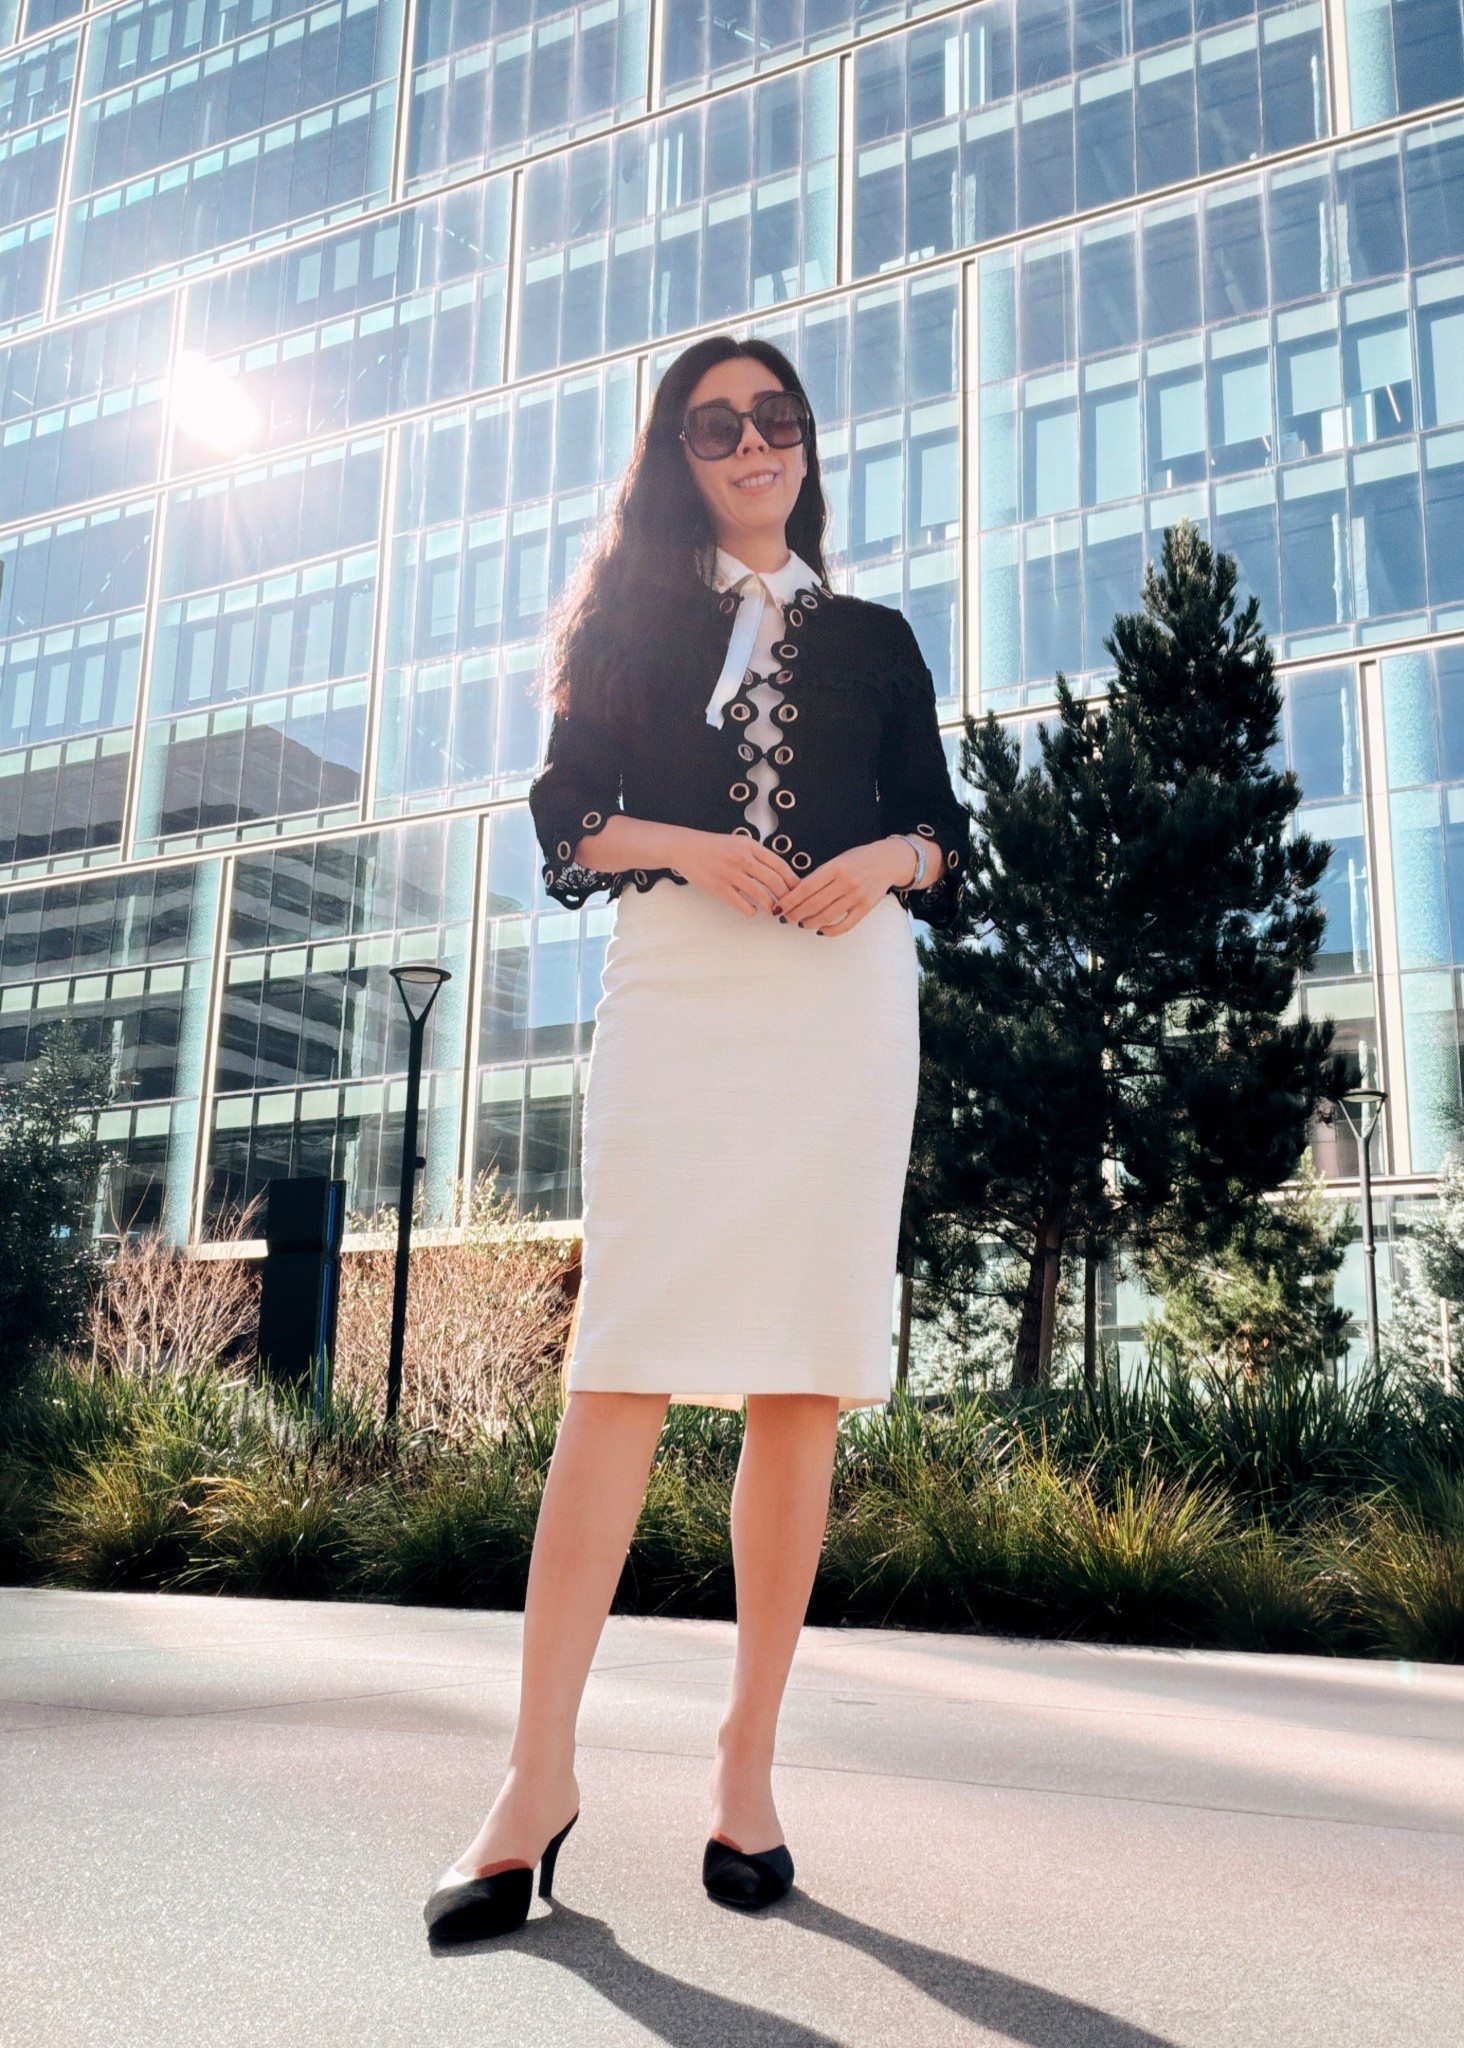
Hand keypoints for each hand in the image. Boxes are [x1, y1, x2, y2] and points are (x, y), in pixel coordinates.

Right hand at [665, 827, 796, 917]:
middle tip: (791, 906)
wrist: (685, 847)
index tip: (800, 891)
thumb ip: (757, 856)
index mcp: (750, 845)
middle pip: (774, 881)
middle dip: (786, 896)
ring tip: (775, 911)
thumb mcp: (739, 843)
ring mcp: (730, 873)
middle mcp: (742, 858)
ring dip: (771, 906)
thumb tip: (778, 874)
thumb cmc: (713, 847)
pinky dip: (750, 910)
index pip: (780, 865)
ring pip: (760, 894)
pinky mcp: (718, 886)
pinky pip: (740, 903)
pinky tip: (753, 912)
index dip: (793, 880)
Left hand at [778, 838, 915, 935]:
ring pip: (827, 916)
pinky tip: (820, 930)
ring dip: (810, 923)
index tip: (778, 907)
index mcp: (835, 867)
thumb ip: (820, 876)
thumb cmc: (858, 860)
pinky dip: (830, 931)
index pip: (806, 887)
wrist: (888, 861)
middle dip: (796, 914)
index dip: (789, 900)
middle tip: (786, 918)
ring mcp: (857, 896)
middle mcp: (846, 882)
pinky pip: (845, 925)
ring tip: (801, 923)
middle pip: (814, 903)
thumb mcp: (837, 860)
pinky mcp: (866, 908)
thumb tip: (795, 893)